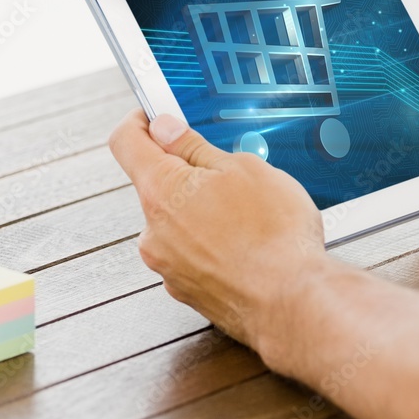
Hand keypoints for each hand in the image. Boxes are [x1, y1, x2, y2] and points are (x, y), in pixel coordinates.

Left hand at [108, 109, 325, 358]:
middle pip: (157, 185)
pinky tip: (249, 244)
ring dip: (204, 212)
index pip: (126, 142)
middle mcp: (153, 232)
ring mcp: (168, 266)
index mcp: (161, 191)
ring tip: (251, 215)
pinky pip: (193, 253)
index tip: (158, 117)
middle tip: (232, 172)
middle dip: (189, 174)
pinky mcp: (187, 291)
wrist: (292, 301)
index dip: (141, 121)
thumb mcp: (243, 168)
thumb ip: (195, 147)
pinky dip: (214, 243)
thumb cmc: (274, 235)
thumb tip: (165, 129)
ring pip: (178, 222)